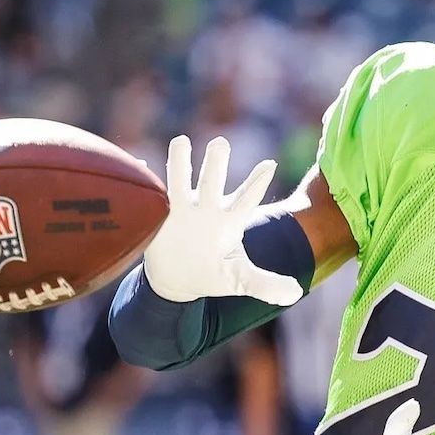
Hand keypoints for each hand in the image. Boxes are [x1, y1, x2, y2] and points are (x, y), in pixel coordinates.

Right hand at [143, 136, 304, 304]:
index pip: (246, 199)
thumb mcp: (240, 280)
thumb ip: (266, 284)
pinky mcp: (157, 218)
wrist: (176, 280)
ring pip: (179, 182)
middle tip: (221, 142)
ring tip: (181, 141)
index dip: (257, 183)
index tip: (271, 164)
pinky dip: (145, 180)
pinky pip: (151, 195)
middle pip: (212, 183)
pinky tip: (138, 161)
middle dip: (216, 164)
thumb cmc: (213, 274)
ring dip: (180, 164)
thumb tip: (296, 293)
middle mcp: (206, 209)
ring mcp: (180, 211)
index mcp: (229, 221)